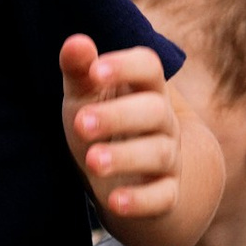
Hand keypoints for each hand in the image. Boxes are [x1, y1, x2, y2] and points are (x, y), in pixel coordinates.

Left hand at [62, 37, 188, 225]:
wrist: (132, 176)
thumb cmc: (104, 123)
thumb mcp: (86, 96)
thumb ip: (79, 71)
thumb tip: (76, 42)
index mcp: (146, 89)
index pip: (149, 67)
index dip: (125, 66)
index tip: (95, 72)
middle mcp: (165, 122)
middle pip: (155, 111)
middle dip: (118, 116)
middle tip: (81, 123)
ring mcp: (169, 159)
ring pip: (158, 154)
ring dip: (124, 157)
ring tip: (91, 162)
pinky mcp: (166, 195)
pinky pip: (161, 197)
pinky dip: (140, 200)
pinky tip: (114, 203)